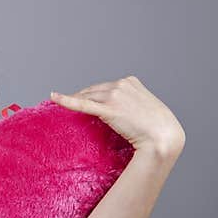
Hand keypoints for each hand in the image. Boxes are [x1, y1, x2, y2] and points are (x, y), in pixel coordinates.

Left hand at [50, 75, 185, 155]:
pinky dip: (66, 100)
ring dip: (75, 100)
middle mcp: (122, 85)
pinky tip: (54, 97)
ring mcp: (115, 96)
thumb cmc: (158, 128)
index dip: (93, 94)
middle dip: (82, 96)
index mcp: (131, 82)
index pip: (105, 86)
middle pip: (94, 90)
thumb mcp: (146, 109)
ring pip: (87, 96)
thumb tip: (123, 112)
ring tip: (63, 105)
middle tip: (70, 104)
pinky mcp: (109, 109)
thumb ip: (132, 105)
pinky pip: (83, 104)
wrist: (163, 136)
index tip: (86, 100)